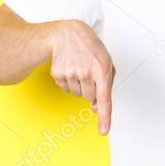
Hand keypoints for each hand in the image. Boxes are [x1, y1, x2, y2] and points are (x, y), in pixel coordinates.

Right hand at [49, 20, 115, 134]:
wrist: (67, 34)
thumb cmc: (90, 48)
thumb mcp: (106, 61)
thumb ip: (107, 85)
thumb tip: (97, 107)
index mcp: (102, 69)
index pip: (105, 98)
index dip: (105, 117)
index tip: (104, 131)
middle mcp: (86, 73)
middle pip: (90, 98)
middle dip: (91, 89)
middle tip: (88, 72)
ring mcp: (71, 73)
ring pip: (78, 95)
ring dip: (80, 85)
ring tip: (79, 67)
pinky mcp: (58, 74)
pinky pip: (66, 89)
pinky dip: (69, 82)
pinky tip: (70, 68)